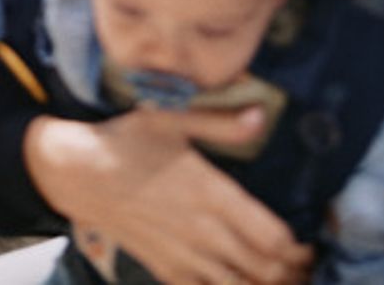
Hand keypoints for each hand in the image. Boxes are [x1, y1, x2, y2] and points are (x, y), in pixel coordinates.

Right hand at [24, 106, 313, 284]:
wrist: (77, 173)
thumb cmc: (126, 141)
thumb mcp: (172, 119)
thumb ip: (221, 123)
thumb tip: (263, 115)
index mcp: (211, 194)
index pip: (273, 238)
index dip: (298, 246)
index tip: (306, 240)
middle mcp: (203, 233)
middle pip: (265, 269)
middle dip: (291, 271)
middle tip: (303, 264)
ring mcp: (185, 257)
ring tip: (279, 277)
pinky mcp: (166, 270)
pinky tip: (238, 283)